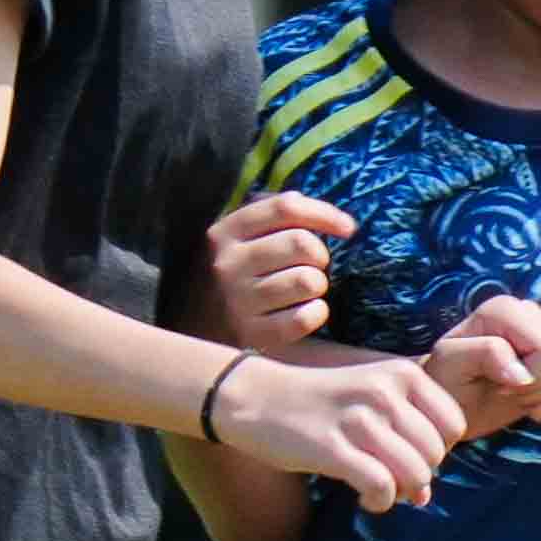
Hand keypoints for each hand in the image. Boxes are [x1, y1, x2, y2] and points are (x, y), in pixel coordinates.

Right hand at [207, 191, 350, 348]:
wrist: (191, 333)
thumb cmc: (227, 278)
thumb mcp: (232, 239)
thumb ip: (266, 215)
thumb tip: (312, 205)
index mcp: (224, 232)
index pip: (284, 207)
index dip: (324, 213)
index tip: (348, 228)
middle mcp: (227, 264)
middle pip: (302, 243)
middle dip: (320, 256)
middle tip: (313, 267)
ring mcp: (236, 301)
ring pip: (308, 281)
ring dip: (318, 285)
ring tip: (305, 291)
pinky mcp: (250, 335)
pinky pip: (305, 318)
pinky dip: (316, 314)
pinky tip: (305, 313)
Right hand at [214, 350, 469, 510]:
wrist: (254, 397)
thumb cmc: (317, 403)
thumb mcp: (368, 399)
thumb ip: (404, 437)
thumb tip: (424, 497)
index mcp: (401, 373)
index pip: (453, 424)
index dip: (438, 451)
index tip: (409, 457)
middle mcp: (385, 392)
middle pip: (436, 455)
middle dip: (419, 477)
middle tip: (391, 479)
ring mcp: (360, 419)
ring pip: (416, 475)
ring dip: (401, 494)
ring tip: (378, 491)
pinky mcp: (334, 448)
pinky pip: (382, 489)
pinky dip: (380, 503)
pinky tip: (363, 499)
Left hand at [427, 293, 540, 439]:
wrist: (453, 400)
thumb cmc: (446, 379)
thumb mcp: (451, 364)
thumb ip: (485, 354)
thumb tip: (523, 374)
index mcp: (506, 311)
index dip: (526, 378)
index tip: (497, 384)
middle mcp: (533, 316)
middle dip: (532, 390)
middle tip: (502, 391)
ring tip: (513, 395)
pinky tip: (532, 404)